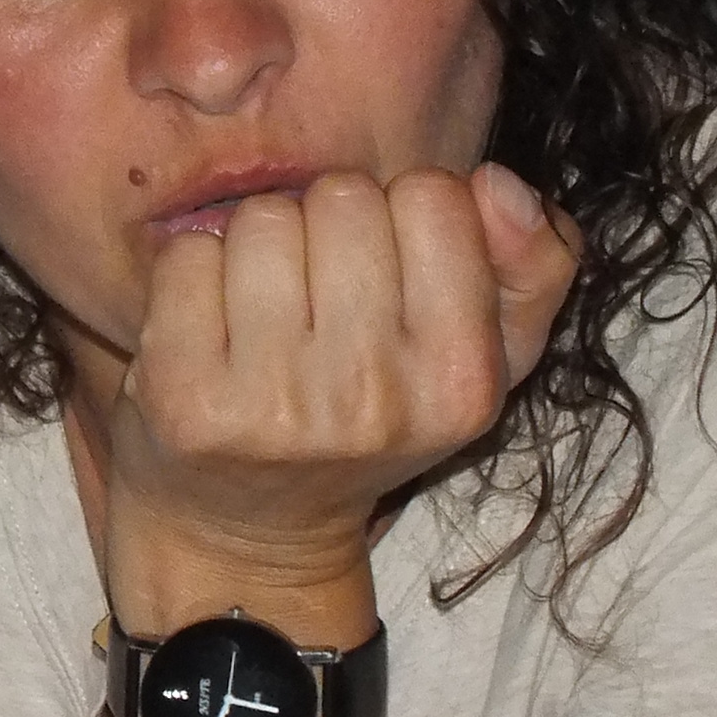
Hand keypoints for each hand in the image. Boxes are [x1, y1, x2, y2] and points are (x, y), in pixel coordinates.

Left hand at [105, 163, 578, 619]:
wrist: (251, 531)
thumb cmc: (372, 417)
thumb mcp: (485, 356)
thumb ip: (531, 265)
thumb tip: (497, 184)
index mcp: (460, 381)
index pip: (435, 197)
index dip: (401, 214)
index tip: (385, 270)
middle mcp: (373, 398)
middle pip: (342, 198)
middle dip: (325, 225)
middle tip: (316, 294)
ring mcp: (274, 402)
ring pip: (261, 219)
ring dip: (255, 246)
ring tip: (263, 311)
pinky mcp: (185, 397)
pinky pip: (186, 256)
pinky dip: (192, 274)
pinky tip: (210, 328)